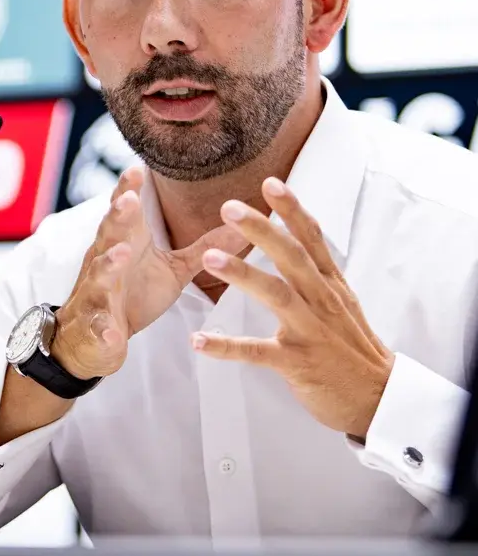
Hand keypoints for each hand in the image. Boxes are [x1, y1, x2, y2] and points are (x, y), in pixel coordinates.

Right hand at [53, 165, 245, 380]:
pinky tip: (114, 332)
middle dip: (117, 215)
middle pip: (109, 232)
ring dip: (109, 262)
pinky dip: (105, 328)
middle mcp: (107, 259)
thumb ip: (205, 247)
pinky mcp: (96, 325)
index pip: (124, 209)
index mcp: (126, 241)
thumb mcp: (174, 269)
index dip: (128, 188)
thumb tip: (242, 227)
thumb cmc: (135, 292)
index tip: (138, 167)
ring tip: (122, 254)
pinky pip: (99, 326)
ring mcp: (98, 291)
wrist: (97, 338)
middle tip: (129, 200)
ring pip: (100, 272)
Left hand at [191, 177, 393, 439]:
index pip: (311, 238)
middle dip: (261, 230)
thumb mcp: (343, 301)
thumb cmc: (353, 346)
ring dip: (242, 275)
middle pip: (291, 257)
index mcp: (330, 284)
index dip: (292, 209)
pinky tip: (200, 341)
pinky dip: (227, 347)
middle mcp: (321, 300)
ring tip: (209, 259)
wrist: (379, 397)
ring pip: (276, 295)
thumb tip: (300, 238)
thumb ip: (319, 272)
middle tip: (229, 207)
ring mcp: (310, 331)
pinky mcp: (298, 363)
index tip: (271, 183)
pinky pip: (257, 353)